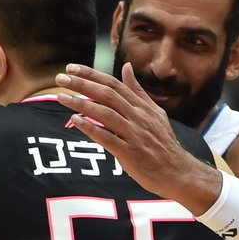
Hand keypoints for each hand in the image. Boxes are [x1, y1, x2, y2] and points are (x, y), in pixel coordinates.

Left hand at [55, 62, 220, 214]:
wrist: (178, 172)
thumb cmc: (163, 144)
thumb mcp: (154, 113)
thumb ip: (138, 91)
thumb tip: (126, 67)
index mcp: (142, 106)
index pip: (114, 84)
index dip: (92, 74)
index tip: (71, 68)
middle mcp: (138, 117)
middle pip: (107, 95)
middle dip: (82, 84)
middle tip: (60, 78)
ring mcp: (134, 135)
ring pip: (106, 113)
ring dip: (82, 104)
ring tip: (61, 97)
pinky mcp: (130, 153)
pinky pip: (108, 138)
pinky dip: (92, 128)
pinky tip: (76, 121)